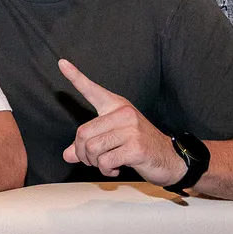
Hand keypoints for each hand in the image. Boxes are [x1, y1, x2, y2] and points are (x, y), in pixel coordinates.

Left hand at [58, 59, 184, 185]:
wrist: (170, 159)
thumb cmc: (139, 146)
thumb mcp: (113, 140)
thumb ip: (89, 145)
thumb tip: (67, 155)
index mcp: (116, 106)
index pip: (92, 90)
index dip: (75, 77)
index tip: (61, 63)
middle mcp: (123, 113)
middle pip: (83, 133)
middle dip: (82, 153)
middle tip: (92, 160)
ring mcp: (131, 129)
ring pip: (92, 149)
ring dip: (94, 163)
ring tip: (107, 165)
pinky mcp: (136, 147)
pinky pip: (105, 162)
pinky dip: (106, 170)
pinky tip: (117, 169)